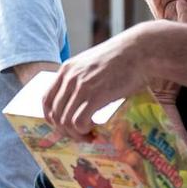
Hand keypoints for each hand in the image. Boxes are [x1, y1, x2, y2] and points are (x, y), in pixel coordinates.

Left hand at [43, 25, 162, 139]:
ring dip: (76, 134)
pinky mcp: (96, 95)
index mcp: (66, 70)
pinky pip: (79, 122)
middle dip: (65, 131)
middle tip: (80, 136)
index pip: (46, 100)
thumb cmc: (121, 60)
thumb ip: (81, 80)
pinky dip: (84, 131)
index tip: (64, 126)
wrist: (140, 51)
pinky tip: (94, 129)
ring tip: (89, 136)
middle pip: (55, 114)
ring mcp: (81, 86)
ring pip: (65, 121)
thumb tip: (78, 103)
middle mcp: (69, 78)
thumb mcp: (92, 65)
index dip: (52, 118)